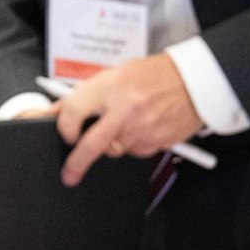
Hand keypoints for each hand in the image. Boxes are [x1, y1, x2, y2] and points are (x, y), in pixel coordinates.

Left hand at [52, 54, 202, 186]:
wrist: (192, 81)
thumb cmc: (153, 75)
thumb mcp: (114, 74)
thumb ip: (86, 94)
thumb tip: (56, 111)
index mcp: (109, 87)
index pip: (73, 112)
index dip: (64, 127)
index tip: (64, 134)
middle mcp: (123, 109)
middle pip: (90, 145)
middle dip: (76, 164)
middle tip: (69, 174)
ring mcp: (141, 129)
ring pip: (113, 150)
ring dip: (112, 143)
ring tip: (125, 122)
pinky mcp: (155, 143)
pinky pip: (134, 151)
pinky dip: (133, 143)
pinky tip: (141, 126)